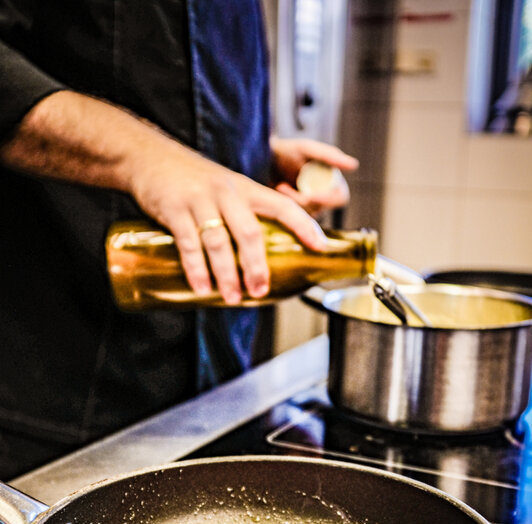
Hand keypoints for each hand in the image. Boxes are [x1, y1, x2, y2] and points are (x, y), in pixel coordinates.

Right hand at [0, 91, 327, 305]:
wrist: (148, 155)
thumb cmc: (192, 179)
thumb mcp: (225, 189)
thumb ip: (242, 217)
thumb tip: (259, 260)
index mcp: (246, 189)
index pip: (283, 206)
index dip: (304, 226)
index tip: (320, 246)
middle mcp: (227, 193)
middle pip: (249, 232)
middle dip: (257, 266)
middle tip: (260, 291)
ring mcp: (200, 200)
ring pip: (218, 242)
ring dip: (226, 274)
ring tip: (231, 298)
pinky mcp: (174, 208)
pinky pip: (188, 242)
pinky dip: (196, 268)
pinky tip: (201, 287)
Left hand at [270, 136, 358, 215]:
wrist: (262, 159)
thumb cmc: (287, 150)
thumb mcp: (307, 149)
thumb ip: (330, 156)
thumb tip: (354, 165)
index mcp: (333, 181)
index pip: (340, 198)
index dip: (327, 199)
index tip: (309, 196)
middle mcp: (324, 196)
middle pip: (320, 209)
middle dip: (302, 201)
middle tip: (283, 187)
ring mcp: (309, 207)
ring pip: (306, 215)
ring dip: (291, 202)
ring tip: (279, 186)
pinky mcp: (295, 214)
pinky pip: (294, 219)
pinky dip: (285, 207)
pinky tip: (278, 191)